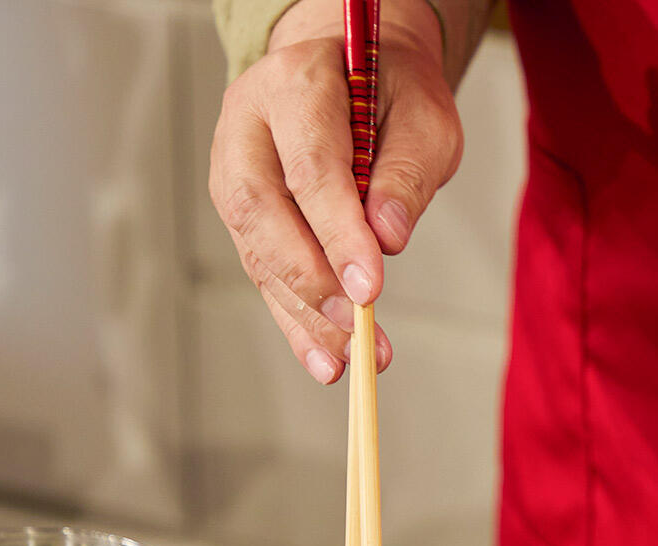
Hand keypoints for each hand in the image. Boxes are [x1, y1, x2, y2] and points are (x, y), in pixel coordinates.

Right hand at [208, 0, 462, 383]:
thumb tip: (387, 237)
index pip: (310, 167)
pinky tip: (326, 359)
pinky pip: (262, 271)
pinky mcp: (241, 212)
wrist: (349, 73)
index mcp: (294, 84)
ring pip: (255, 248)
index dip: (338, 232)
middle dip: (310, 279)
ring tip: (347, 361)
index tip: (371, 288)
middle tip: (356, 329)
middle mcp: (248, 125)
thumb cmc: (391, 94)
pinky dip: (295, 319)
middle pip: (261, 210)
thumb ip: (407, 171)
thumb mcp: (424, 117)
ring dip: (301, 312)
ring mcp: (233, 167)